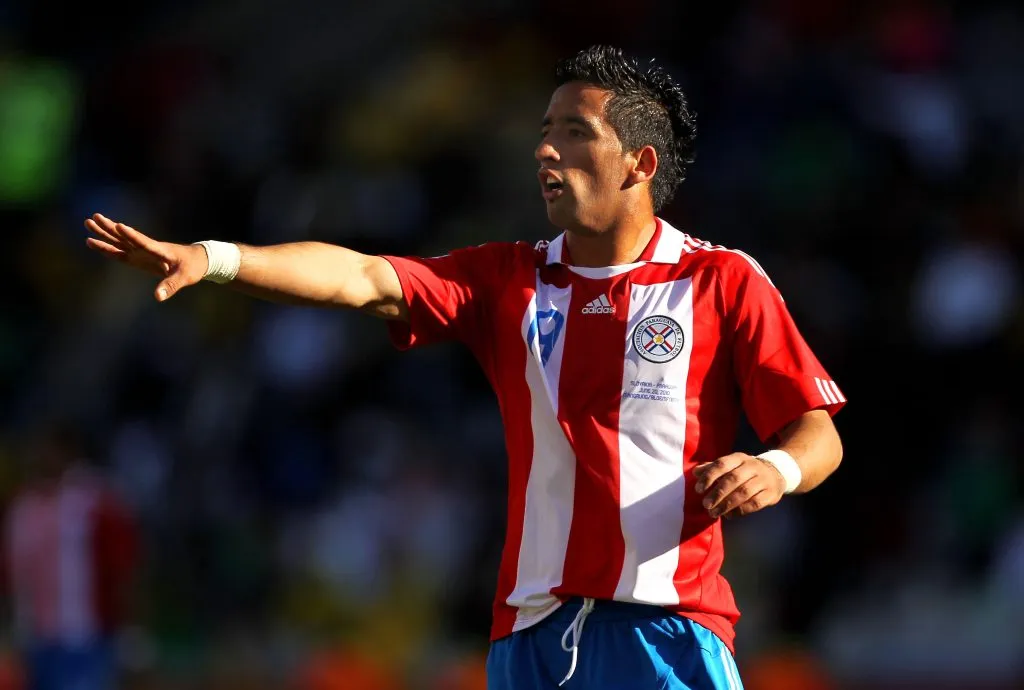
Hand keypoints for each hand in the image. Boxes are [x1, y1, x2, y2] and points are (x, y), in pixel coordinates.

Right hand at [85, 213, 207, 300]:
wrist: (196, 260)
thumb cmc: (192, 267)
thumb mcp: (184, 277)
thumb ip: (171, 286)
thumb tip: (157, 296)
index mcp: (159, 250)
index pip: (144, 242)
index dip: (132, 235)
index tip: (119, 226)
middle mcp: (147, 248)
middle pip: (126, 237)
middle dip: (110, 228)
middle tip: (93, 217)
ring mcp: (141, 252)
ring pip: (119, 241)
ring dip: (104, 233)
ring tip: (88, 222)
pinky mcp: (138, 257)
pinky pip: (120, 252)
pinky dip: (107, 247)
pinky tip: (93, 242)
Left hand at [693, 452, 785, 519]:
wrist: (775, 473)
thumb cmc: (745, 470)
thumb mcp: (730, 465)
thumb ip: (712, 468)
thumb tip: (695, 473)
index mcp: (739, 458)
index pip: (722, 464)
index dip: (709, 476)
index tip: (698, 489)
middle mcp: (752, 467)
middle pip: (733, 479)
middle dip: (717, 493)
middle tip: (706, 504)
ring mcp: (763, 480)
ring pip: (744, 493)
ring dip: (727, 505)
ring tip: (714, 513)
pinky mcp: (770, 494)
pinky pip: (754, 503)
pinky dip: (740, 510)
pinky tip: (729, 515)